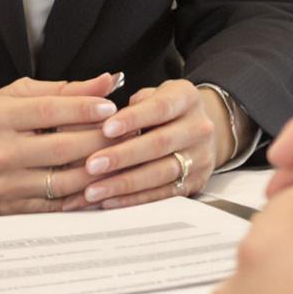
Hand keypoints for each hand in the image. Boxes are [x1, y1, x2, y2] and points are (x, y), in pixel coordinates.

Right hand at [0, 72, 121, 212]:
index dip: (85, 108)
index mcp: (0, 117)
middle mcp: (1, 151)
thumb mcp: (15, 96)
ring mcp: (5, 184)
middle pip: (63, 148)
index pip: (51, 112)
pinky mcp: (10, 208)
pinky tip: (99, 183)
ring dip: (99, 171)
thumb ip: (64, 91)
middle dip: (101, 140)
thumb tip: (107, 81)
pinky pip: (56, 205)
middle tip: (129, 133)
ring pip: (64, 181)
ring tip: (121, 158)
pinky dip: (82, 195)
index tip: (111, 106)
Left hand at [81, 77, 226, 208]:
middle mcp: (199, 128)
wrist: (199, 128)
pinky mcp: (195, 183)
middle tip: (92, 164)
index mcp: (187, 98)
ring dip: (124, 183)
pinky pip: (162, 194)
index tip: (105, 129)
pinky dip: (134, 199)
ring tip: (95, 189)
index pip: (159, 108)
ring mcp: (200, 157)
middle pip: (159, 144)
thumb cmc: (167, 109)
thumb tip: (103, 121)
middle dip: (122, 156)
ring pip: (160, 173)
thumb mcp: (154, 93)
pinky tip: (111, 199)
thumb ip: (132, 104)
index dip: (132, 119)